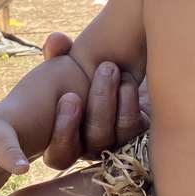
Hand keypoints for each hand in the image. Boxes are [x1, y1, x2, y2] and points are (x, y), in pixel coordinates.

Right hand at [40, 32, 147, 168]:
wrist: (131, 77)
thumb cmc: (91, 75)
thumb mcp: (73, 63)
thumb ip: (60, 53)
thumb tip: (56, 40)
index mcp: (67, 138)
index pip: (60, 156)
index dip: (61, 134)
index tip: (68, 98)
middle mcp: (91, 148)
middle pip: (88, 145)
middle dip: (88, 111)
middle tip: (88, 81)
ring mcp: (116, 144)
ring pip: (110, 136)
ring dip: (107, 102)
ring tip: (110, 69)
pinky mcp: (138, 136)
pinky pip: (132, 128)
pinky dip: (129, 102)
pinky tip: (127, 80)